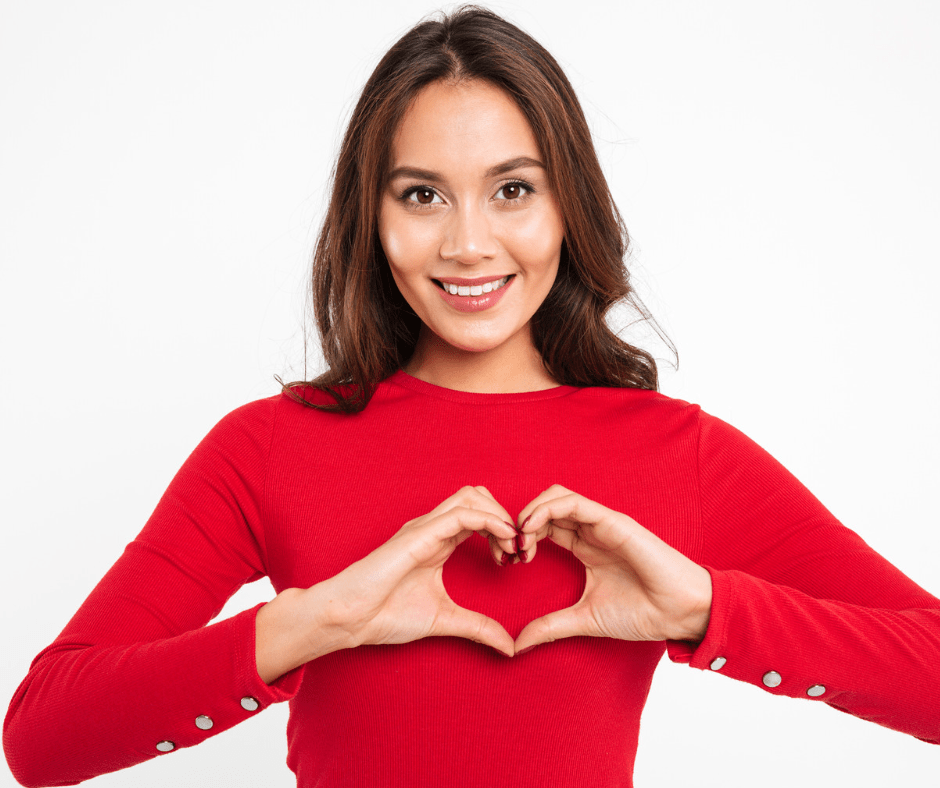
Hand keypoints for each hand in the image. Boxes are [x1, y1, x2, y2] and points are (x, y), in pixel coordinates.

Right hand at [308, 486, 518, 656]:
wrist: (349, 618)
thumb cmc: (385, 614)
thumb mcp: (445, 620)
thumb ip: (478, 628)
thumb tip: (509, 647)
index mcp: (438, 541)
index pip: (480, 516)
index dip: (504, 531)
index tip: (517, 559)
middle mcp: (432, 528)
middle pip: (478, 496)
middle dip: (505, 517)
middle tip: (517, 550)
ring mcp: (424, 527)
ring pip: (472, 497)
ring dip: (499, 516)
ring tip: (511, 546)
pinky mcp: (419, 534)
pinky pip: (461, 514)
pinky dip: (489, 521)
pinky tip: (503, 540)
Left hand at [513, 485, 711, 653]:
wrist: (679, 614)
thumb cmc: (642, 613)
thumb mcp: (584, 620)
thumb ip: (551, 626)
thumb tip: (517, 645)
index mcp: (584, 546)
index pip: (544, 527)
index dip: (521, 537)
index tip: (509, 562)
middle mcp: (591, 530)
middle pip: (545, 508)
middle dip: (520, 523)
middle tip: (509, 550)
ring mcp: (601, 523)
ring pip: (556, 497)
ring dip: (530, 512)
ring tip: (519, 539)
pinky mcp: (612, 521)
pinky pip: (573, 503)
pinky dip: (547, 510)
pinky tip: (531, 530)